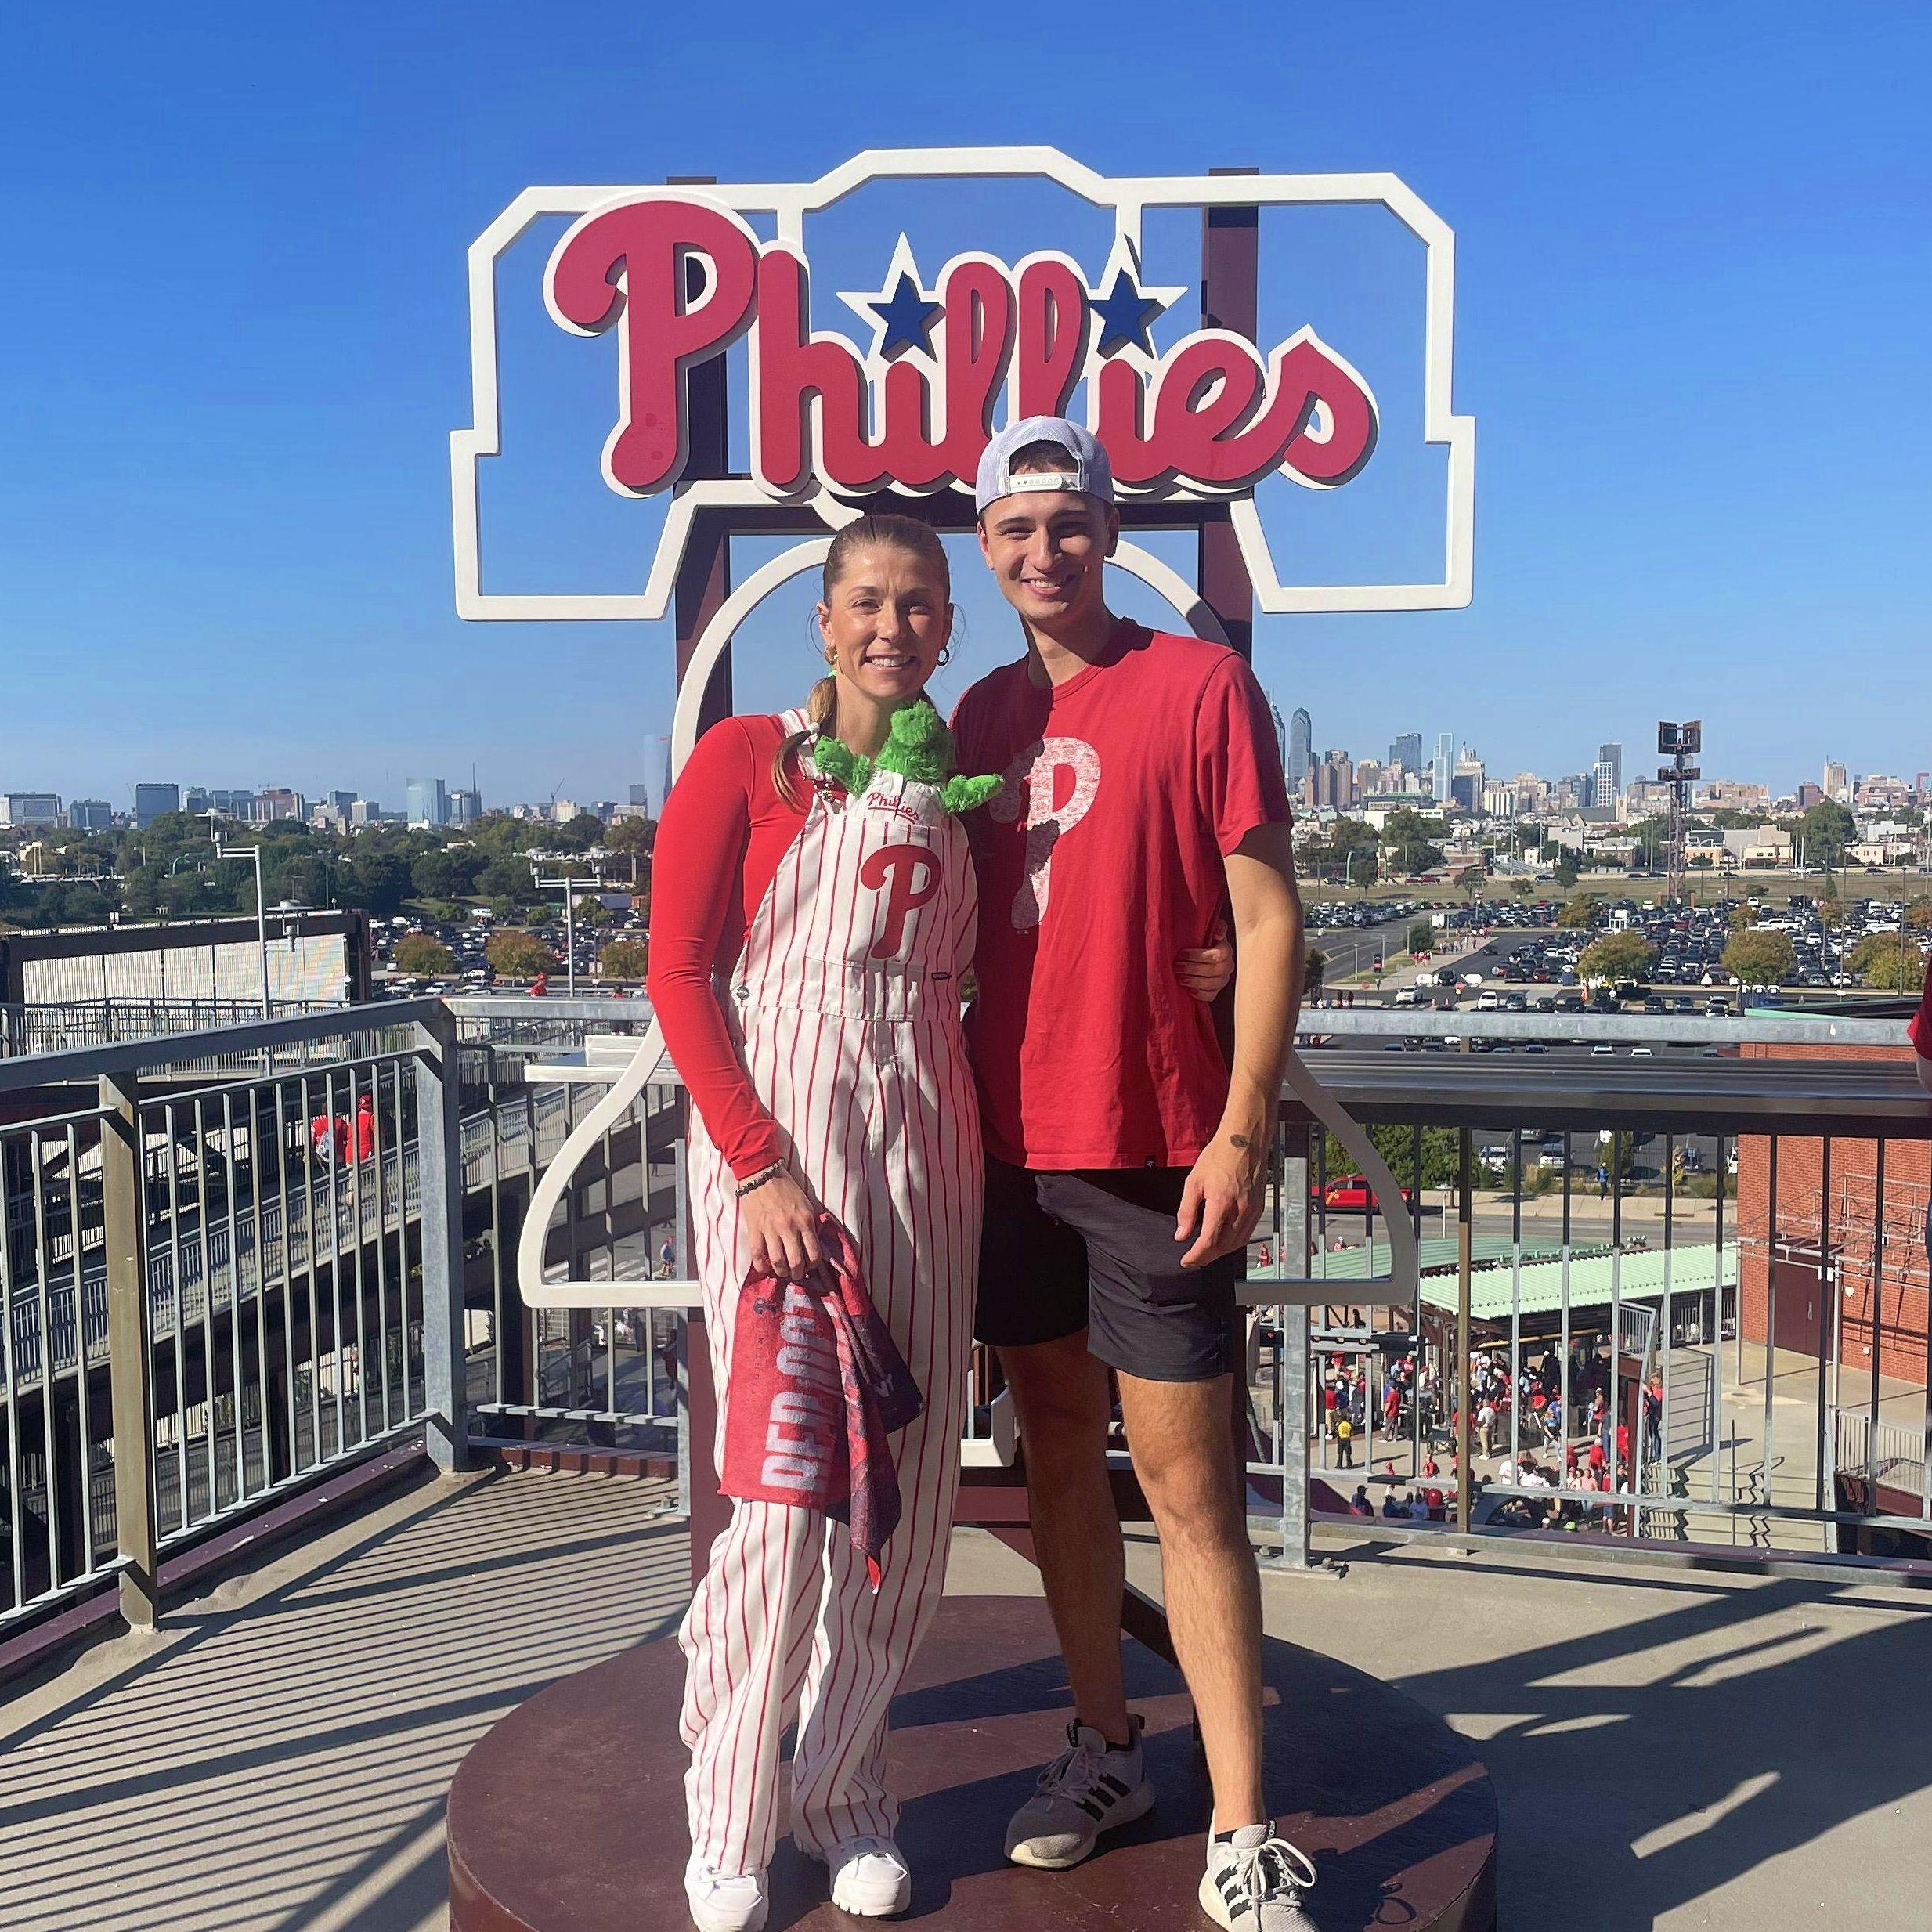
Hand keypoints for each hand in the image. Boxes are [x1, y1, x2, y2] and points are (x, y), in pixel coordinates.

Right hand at [738, 1170, 824, 1279]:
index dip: (813, 1265)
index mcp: (805, 1220)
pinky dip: (762, 1266)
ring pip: (778, 1262)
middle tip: (796, 1274)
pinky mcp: (754, 1229)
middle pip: (796, 1261)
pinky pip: (757, 1254)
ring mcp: (770, 1229)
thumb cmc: (786, 1187)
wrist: (762, 1173)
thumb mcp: (805, 1203)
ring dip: (782, 1272)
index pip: (813, 1252)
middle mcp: (789, 1227)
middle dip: (798, 1273)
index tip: (810, 1266)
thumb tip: (811, 1243)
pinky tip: (765, 1267)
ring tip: (783, 1272)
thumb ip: (809, 1223)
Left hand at [1174, 920, 1232, 1002]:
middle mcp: (1227, 965)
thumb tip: (1218, 933)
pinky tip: (1189, 990)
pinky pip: (1210, 996)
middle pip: (1213, 970)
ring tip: (1179, 978)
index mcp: (1225, 949)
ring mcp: (1222, 979)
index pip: (1217, 955)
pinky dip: (1200, 994)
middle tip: (1176, 966)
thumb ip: (1215, 925)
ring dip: (1193, 981)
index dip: (1197, 955)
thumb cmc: (1200, 938)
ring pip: (1211, 984)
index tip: (1181, 953)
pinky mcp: (1215, 991)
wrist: (1197, 953)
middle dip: (1192, 968)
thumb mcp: (1207, 928)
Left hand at [1174, 1129, 1266, 1268]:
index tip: (1186, 1260)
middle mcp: (1240, 1210)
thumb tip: (1181, 1235)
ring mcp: (1252, 1210)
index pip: (1209, 1241)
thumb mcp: (1194, 1181)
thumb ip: (1186, 1211)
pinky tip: (1223, 1241)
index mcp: (1221, 1203)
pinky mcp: (1259, 1208)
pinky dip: (1233, 1243)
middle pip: (1223, 1247)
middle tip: (1193, 1258)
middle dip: (1207, 1257)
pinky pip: (1246, 1234)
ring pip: (1237, 1244)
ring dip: (1220, 1253)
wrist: (1244, 1140)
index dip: (1196, 1255)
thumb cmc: (1219, 1156)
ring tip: (1206, 1252)